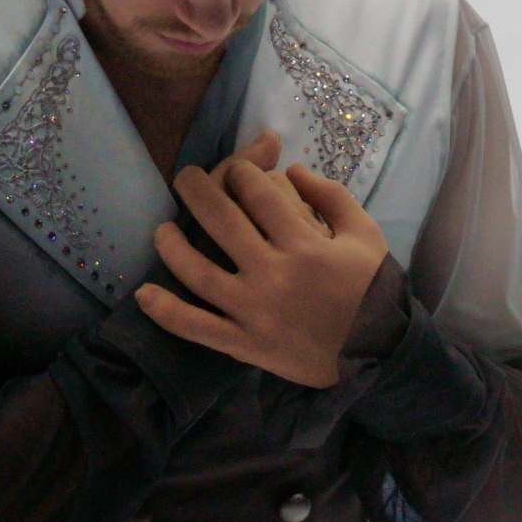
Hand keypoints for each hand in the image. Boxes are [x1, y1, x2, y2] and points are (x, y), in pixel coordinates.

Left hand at [138, 154, 388, 388]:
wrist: (378, 352)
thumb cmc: (371, 289)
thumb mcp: (365, 233)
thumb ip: (330, 195)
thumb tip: (292, 169)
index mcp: (304, 243)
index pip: (257, 193)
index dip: (242, 171)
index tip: (238, 170)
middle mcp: (273, 273)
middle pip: (221, 220)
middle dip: (197, 189)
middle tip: (184, 177)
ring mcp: (254, 311)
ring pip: (198, 272)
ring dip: (172, 245)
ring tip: (162, 228)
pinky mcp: (245, 344)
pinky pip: (198, 328)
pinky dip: (167, 312)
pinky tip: (143, 294)